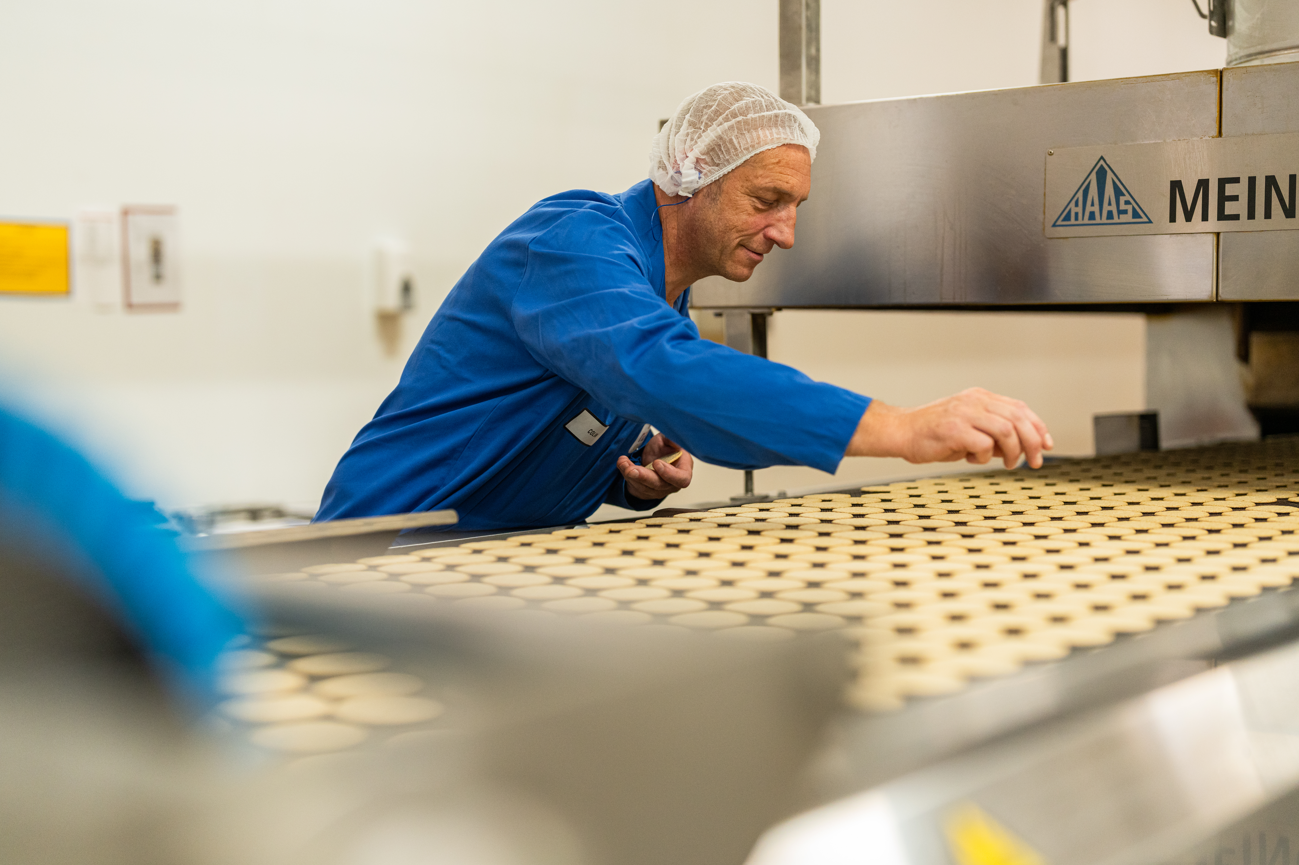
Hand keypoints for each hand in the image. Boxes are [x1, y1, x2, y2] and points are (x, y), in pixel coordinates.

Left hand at [616, 434, 693, 500]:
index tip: (656, 463)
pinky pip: (635, 488)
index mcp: (684, 469)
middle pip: (659, 485)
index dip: (670, 474)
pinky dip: (626, 475)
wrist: (652, 456)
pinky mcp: (646, 492)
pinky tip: (622, 464)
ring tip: (623, 462)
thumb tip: (675, 444)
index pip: (682, 479)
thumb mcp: (667, 439)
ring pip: (644, 488)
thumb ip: (671, 439)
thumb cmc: (664, 449)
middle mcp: (673, 483)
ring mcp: (659, 490)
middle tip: (632, 469)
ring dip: (631, 475)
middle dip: (644, 477)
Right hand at [846, 388, 1053, 468]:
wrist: (900, 432)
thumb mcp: (968, 428)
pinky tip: (972, 459)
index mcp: (979, 397)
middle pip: (1018, 418)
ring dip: (1013, 451)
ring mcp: (964, 414)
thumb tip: (1021, 447)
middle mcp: (974, 401)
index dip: (1038, 426)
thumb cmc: (933, 434)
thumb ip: (992, 433)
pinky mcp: (954, 429)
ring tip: (1006, 464)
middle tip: (1034, 461)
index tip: (1047, 445)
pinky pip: (984, 444)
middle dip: (1033, 442)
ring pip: (1006, 430)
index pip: (1019, 408)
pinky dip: (985, 456)